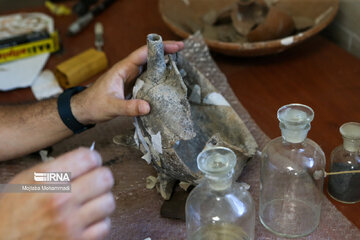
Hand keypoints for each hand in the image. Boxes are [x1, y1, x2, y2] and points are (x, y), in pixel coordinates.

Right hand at [0, 148, 114, 239]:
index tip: (91, 164)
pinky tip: (87, 220)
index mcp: (46, 179)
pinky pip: (105, 226)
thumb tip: (88, 160)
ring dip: (101, 201)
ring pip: (108, 202)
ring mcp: (70, 223)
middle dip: (100, 178)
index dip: (93, 159)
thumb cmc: (11, 213)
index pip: (89, 158)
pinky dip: (98, 223)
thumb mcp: (26, 180)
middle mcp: (60, 199)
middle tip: (93, 183)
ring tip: (89, 203)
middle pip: (105, 178)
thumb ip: (57, 168)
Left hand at [72, 41, 183, 123]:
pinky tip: (167, 80)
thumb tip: (148, 107)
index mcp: (122, 69)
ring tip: (179, 63)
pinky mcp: (131, 85)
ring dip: (163, 63)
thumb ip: (129, 107)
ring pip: (149, 66)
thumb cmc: (94, 105)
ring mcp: (130, 77)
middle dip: (165, 52)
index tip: (176, 46)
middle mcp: (128, 70)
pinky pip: (147, 78)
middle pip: (149, 56)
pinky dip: (158, 76)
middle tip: (182, 49)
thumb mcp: (112, 106)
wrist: (84, 110)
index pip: (143, 53)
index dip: (160, 48)